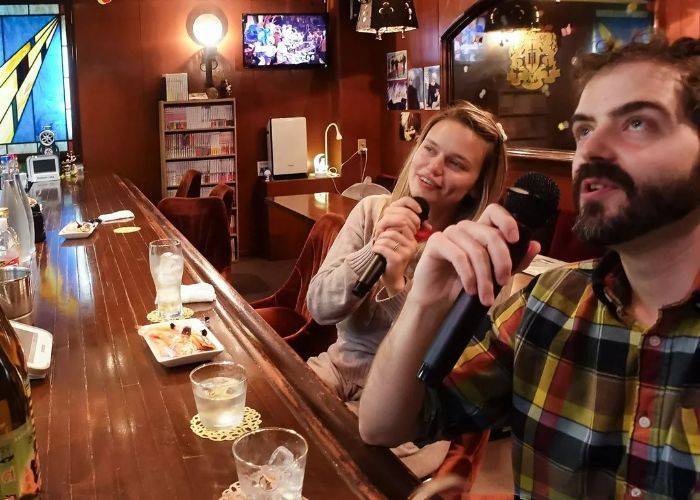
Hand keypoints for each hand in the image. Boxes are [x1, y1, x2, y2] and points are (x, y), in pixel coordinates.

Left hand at [372, 197, 426, 291]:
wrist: (391, 276)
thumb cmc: (390, 256)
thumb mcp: (394, 240)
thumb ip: (394, 227)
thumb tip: (389, 209)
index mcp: (412, 237)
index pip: (405, 218)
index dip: (390, 218)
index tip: (383, 227)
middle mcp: (412, 243)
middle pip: (398, 224)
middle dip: (384, 228)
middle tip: (378, 236)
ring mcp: (407, 251)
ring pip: (389, 235)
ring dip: (379, 240)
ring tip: (378, 246)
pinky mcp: (398, 259)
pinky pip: (384, 247)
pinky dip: (376, 248)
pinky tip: (376, 251)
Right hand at [409, 204, 540, 307]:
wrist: (438, 302)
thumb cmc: (464, 286)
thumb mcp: (494, 276)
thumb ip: (514, 261)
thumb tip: (535, 245)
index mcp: (479, 230)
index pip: (494, 211)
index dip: (507, 221)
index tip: (515, 240)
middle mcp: (465, 228)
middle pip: (490, 235)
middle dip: (501, 262)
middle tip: (503, 283)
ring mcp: (449, 233)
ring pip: (476, 250)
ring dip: (484, 277)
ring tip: (486, 297)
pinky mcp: (436, 243)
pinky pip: (458, 256)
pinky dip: (468, 276)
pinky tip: (470, 290)